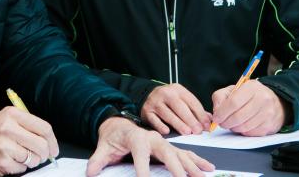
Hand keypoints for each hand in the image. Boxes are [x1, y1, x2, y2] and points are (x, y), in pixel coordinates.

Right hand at [0, 106, 58, 175]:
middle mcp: (9, 129)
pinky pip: (22, 168)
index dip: (53, 141)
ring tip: (18, 157)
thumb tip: (46, 139)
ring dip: (30, 161)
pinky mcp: (2, 163)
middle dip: (44, 154)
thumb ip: (24, 124)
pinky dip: (18, 168)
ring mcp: (6, 147)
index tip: (53, 148)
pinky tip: (8, 162)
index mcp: (12, 115)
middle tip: (40, 156)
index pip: (44, 127)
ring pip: (33, 159)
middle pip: (42, 145)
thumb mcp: (3, 119)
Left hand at [87, 117, 214, 176]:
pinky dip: (197, 161)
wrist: (121, 126)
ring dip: (192, 166)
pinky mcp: (169, 147)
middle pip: (167, 152)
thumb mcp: (104, 148)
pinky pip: (186, 153)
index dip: (142, 168)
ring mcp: (163, 142)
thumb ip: (98, 160)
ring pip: (180, 153)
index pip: (140, 154)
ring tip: (203, 176)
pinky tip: (208, 168)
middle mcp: (153, 138)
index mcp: (136, 138)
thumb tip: (90, 172)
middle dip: (176, 167)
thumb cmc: (114, 138)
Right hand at [141, 84, 210, 135]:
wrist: (147, 96)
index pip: (191, 101)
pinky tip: (167, 131)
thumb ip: (195, 110)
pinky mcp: (147, 111)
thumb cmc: (169, 101)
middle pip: (180, 107)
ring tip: (187, 132)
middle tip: (197, 130)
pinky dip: (160, 126)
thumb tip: (209, 121)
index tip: (206, 126)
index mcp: (178, 89)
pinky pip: (154, 120)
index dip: (200, 114)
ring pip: (168, 114)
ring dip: (178, 124)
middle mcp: (166, 93)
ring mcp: (155, 102)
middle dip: (190, 120)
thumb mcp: (182, 100)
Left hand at [211, 80, 286, 135]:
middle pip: (238, 117)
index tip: (216, 118)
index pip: (233, 102)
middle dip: (226, 123)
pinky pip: (251, 133)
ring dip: (234, 128)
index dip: (222, 112)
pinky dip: (244, 132)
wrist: (274, 102)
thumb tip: (216, 112)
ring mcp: (268, 112)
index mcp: (251, 87)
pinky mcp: (270, 125)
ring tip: (232, 123)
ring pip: (244, 127)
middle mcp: (262, 98)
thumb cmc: (250, 96)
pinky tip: (243, 125)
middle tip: (222, 123)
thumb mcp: (234, 90)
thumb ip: (221, 97)